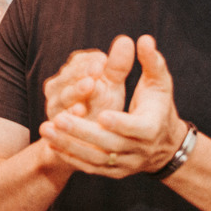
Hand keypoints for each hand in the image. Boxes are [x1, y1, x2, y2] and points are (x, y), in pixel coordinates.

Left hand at [40, 35, 185, 177]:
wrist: (165, 145)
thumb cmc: (159, 106)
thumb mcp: (160, 84)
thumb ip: (151, 62)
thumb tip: (144, 39)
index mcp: (151, 128)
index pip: (136, 128)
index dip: (119, 123)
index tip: (100, 114)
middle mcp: (139, 150)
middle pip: (109, 145)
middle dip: (82, 132)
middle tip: (57, 118)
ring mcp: (125, 164)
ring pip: (95, 159)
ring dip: (69, 145)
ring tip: (45, 129)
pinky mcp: (114, 171)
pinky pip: (90, 167)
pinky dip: (70, 157)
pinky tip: (51, 142)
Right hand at [43, 35, 133, 121]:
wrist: (87, 139)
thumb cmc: (102, 105)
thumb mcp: (112, 85)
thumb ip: (117, 64)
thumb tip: (126, 39)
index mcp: (73, 70)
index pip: (80, 61)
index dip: (91, 61)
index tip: (104, 60)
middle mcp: (59, 84)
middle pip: (69, 75)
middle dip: (82, 73)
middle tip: (97, 71)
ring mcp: (54, 102)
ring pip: (63, 94)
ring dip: (75, 90)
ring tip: (90, 85)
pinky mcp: (53, 121)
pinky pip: (60, 115)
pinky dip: (70, 113)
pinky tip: (80, 111)